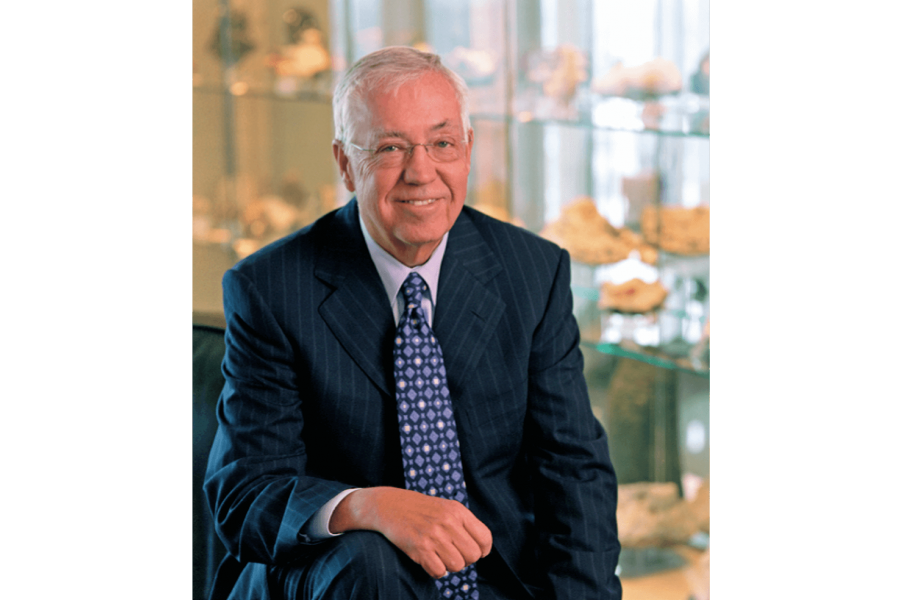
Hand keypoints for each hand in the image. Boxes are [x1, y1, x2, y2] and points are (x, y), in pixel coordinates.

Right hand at [330, 487, 492, 578]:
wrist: (389, 506)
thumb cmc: (420, 509)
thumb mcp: (446, 508)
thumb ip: (464, 524)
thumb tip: (481, 549)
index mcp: (458, 511)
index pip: (485, 538)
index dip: (483, 550)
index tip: (474, 552)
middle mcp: (448, 522)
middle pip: (473, 555)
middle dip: (465, 560)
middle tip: (453, 554)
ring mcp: (434, 535)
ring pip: (457, 566)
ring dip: (449, 566)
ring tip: (440, 556)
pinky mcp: (420, 548)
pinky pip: (439, 571)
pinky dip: (436, 570)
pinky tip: (429, 560)